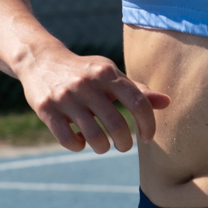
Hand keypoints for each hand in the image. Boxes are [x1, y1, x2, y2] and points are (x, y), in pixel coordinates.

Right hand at [17, 50, 169, 153]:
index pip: (138, 103)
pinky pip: (68, 140)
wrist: (39, 60)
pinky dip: (78, 146)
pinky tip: (80, 140)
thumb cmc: (84, 72)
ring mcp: (65, 97)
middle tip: (123, 145)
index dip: (148, 125)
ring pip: (94, 137)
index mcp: (107, 73)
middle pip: (117, 125)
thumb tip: (167, 102)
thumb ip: (137, 91)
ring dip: (103, 147)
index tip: (147, 137)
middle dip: (125, 143)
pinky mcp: (46, 109)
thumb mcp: (110, 75)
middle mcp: (87, 84)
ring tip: (103, 145)